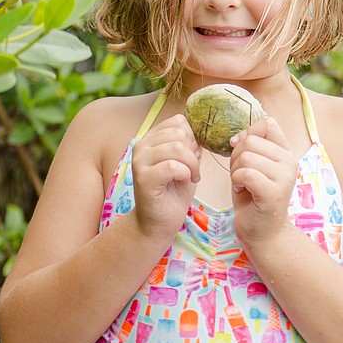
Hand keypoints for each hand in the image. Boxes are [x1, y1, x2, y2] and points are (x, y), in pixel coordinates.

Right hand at [131, 114, 200, 239]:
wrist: (160, 221)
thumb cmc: (174, 191)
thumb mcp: (187, 163)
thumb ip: (191, 145)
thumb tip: (202, 132)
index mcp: (151, 138)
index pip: (178, 121)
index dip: (193, 137)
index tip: (194, 156)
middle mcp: (141, 145)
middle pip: (179, 133)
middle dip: (194, 152)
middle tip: (194, 170)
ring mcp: (139, 161)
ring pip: (177, 148)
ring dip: (192, 164)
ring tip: (191, 176)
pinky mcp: (143, 178)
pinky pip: (172, 166)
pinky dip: (185, 173)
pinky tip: (184, 182)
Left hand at [229, 117, 296, 245]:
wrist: (262, 232)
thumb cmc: (253, 198)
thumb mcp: (253, 166)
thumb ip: (250, 147)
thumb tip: (237, 136)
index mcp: (286, 152)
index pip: (268, 123)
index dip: (247, 133)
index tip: (241, 150)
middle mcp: (290, 162)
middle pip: (251, 141)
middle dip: (236, 156)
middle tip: (240, 174)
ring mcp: (284, 177)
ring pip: (246, 157)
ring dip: (235, 171)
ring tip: (241, 184)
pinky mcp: (274, 192)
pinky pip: (246, 173)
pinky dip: (236, 182)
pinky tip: (241, 191)